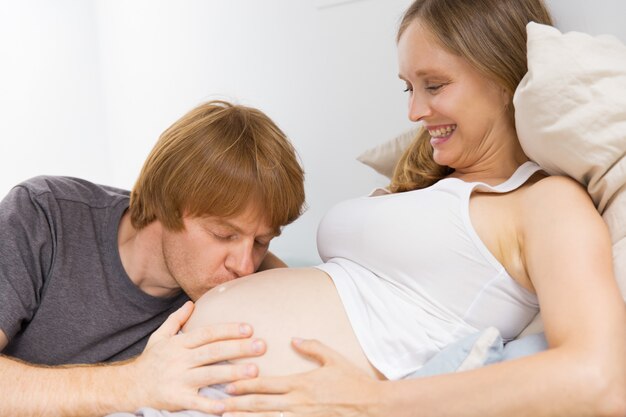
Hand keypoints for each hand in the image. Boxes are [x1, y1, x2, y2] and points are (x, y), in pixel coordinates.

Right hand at [128, 301, 266, 413]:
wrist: (127, 388)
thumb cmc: (150, 362)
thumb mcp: (159, 337)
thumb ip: (176, 320)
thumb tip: (191, 303)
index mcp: (179, 344)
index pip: (207, 333)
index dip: (228, 330)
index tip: (249, 328)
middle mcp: (179, 360)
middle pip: (212, 351)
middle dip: (238, 348)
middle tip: (262, 346)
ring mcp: (177, 380)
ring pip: (208, 374)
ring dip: (232, 373)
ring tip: (254, 371)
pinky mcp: (175, 399)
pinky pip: (195, 402)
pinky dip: (209, 405)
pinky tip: (226, 406)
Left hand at [220, 338, 382, 416]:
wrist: (373, 405)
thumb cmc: (353, 380)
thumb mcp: (334, 358)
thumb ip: (312, 347)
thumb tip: (294, 339)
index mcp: (301, 383)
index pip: (266, 384)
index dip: (245, 385)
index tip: (228, 384)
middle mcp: (298, 402)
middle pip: (261, 405)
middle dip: (237, 404)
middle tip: (218, 404)